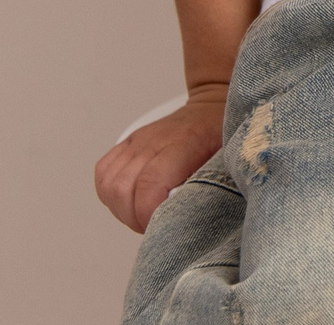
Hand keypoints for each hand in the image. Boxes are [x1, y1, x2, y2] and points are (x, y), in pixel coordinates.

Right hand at [95, 93, 226, 232]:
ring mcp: (138, 141)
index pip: (149, 183)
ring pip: (109, 184)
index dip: (147, 213)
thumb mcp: (230, 160)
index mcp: (185, 144)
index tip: (160, 227)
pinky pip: (103, 172)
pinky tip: (129, 201)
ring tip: (141, 216)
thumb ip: (212, 185)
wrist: (213, 105)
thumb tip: (196, 217)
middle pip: (122, 189)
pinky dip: (110, 193)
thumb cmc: (226, 135)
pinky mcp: (127, 142)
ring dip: (120, 209)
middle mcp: (154, 142)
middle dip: (133, 218)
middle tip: (152, 227)